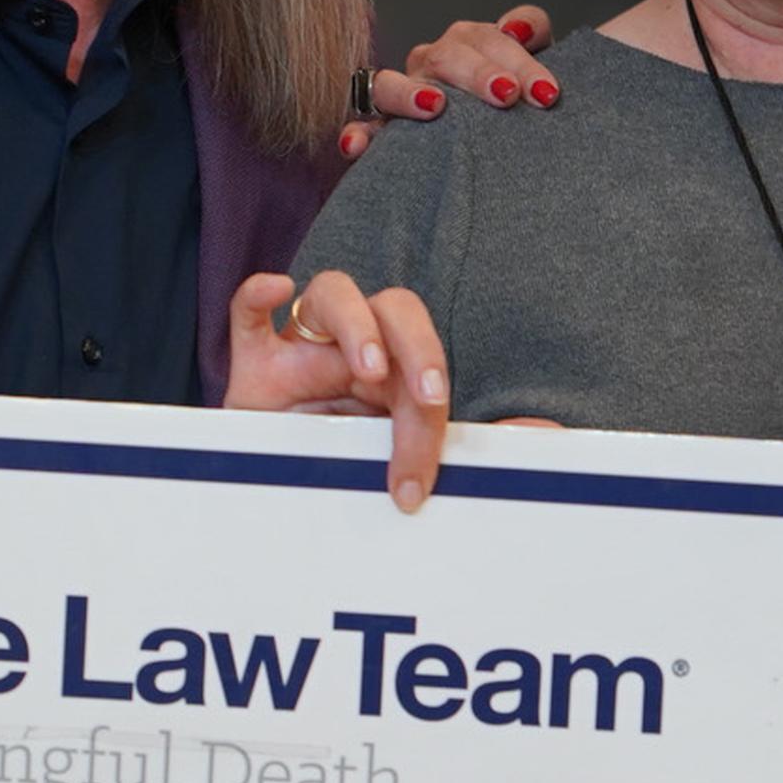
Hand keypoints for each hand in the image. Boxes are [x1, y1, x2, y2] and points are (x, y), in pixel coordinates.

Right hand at [223, 271, 450, 509]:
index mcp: (393, 369)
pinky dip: (257, 296)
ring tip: (366, 368)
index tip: (424, 470)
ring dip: (356, 324)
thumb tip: (535, 428)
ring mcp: (299, 350)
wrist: (274, 492)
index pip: (425, 355)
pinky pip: (247, 313)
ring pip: (331, 292)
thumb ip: (451, 442)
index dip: (435, 400)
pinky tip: (275, 290)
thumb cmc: (340, 472)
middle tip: (426, 398)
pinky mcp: (250, 365)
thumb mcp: (396, 464)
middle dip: (419, 349)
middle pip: (394, 308)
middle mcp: (351, 348)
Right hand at [333, 8, 556, 159]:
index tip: (547, 92)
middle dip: (476, 72)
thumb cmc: (507, 102)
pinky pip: (360, 130)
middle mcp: (430, 66)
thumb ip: (533, 36)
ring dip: (410, 93)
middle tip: (507, 94)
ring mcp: (400, 97)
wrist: (488, 151)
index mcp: (467, 46)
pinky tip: (356, 147)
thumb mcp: (528, 69)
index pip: (488, 37)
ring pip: (390, 84)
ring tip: (436, 106)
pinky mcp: (379, 133)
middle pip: (445, 55)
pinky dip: (356, 135)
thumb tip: (520, 27)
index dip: (518, 57)